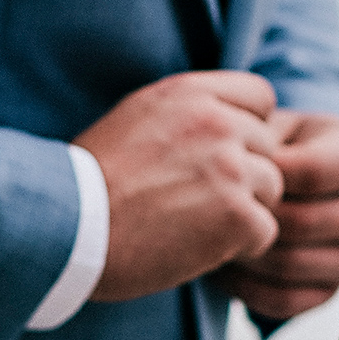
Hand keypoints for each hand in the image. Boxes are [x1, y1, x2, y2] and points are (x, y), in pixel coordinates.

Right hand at [79, 71, 284, 301]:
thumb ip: (190, 113)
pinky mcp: (237, 215)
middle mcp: (217, 123)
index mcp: (190, 93)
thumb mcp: (137, 119)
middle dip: (245, 175)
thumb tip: (234, 120)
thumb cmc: (91, 183)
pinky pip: (264, 231)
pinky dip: (238, 246)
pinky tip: (196, 246)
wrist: (67, 229)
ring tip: (193, 223)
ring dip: (242, 211)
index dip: (251, 127)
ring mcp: (231, 168)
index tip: (224, 153)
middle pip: (269, 148)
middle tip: (198, 200)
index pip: (261, 96)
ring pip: (271, 189)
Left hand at [217, 112, 338, 319]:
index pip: (314, 173)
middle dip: (251, 217)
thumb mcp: (268, 126)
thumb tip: (243, 167)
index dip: (266, 174)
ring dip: (244, 252)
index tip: (231, 168)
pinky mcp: (329, 292)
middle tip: (211, 209)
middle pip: (303, 223)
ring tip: (213, 234)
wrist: (277, 183)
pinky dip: (244, 287)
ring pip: (290, 264)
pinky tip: (224, 264)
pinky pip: (283, 300)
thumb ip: (259, 134)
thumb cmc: (268, 148)